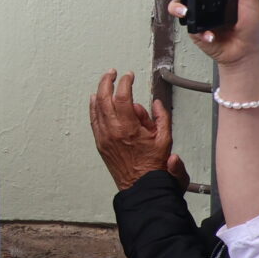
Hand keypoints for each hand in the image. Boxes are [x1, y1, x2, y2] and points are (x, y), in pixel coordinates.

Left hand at [88, 72, 187, 189]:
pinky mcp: (99, 142)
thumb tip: (155, 103)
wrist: (140, 185)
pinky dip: (93, 106)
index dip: (125, 82)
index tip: (129, 76)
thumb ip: (161, 117)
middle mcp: (113, 130)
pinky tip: (94, 99)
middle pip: (104, 98)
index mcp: (129, 127)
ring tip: (105, 81)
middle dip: (107, 81)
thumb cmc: (153, 165)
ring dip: (99, 91)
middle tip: (113, 73)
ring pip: (96, 107)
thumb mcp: (165, 139)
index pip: (122, 97)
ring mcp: (103, 136)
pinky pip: (93, 119)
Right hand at [168, 0, 258, 75]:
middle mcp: (205, 2)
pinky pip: (188, 25)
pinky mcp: (194, 30)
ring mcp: (198, 16)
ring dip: (178, 6)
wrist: (246, 53)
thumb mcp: (251, 2)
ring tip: (186, 11)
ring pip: (178, 5)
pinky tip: (209, 34)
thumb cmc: (251, 29)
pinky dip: (197, 29)